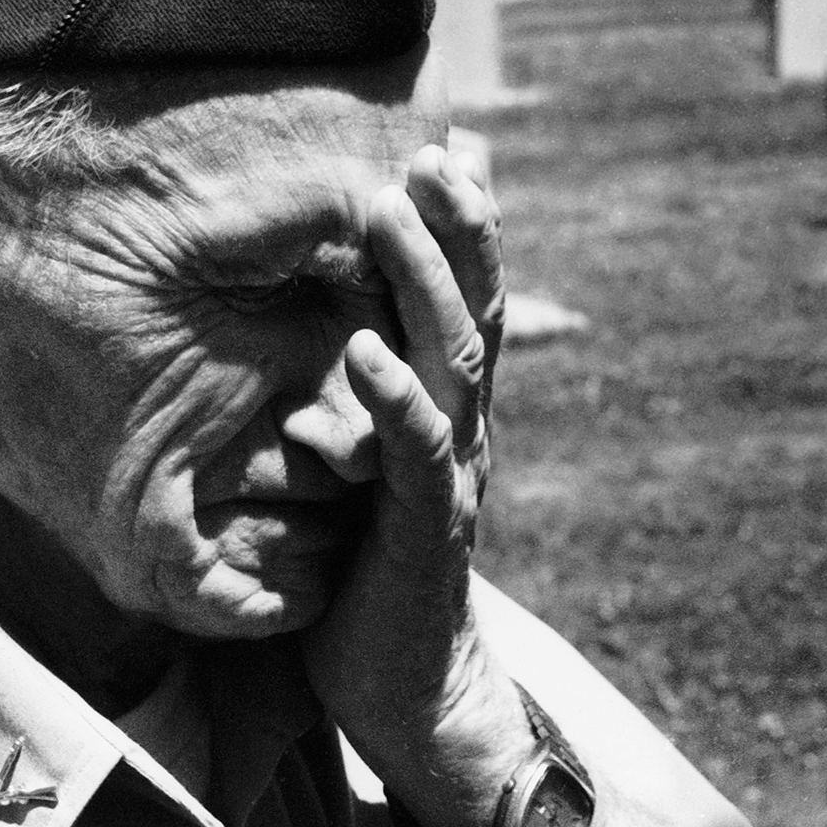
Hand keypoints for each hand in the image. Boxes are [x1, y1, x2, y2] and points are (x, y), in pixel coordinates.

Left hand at [301, 142, 527, 826]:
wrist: (411, 680)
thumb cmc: (377, 566)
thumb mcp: (375, 461)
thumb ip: (379, 393)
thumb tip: (350, 319)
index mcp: (455, 405)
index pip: (472, 297)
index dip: (471, 223)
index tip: (457, 145)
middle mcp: (466, 425)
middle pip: (476, 310)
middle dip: (458, 228)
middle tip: (435, 154)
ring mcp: (452, 472)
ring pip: (452, 360)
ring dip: (423, 282)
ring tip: (388, 209)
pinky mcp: (424, 526)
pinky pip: (415, 450)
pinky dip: (395, 396)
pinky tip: (365, 348)